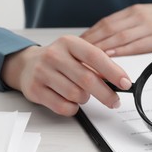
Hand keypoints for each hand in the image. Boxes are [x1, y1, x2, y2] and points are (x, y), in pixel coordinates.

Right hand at [1, 35, 131, 115]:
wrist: (26, 64)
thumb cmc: (59, 60)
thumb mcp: (77, 54)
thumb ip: (97, 64)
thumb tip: (120, 80)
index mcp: (69, 43)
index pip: (96, 57)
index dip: (113, 71)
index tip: (125, 83)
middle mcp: (54, 55)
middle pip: (87, 79)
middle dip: (105, 94)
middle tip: (115, 101)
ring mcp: (42, 73)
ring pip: (76, 95)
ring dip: (84, 99)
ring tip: (82, 94)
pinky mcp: (35, 90)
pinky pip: (63, 106)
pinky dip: (72, 108)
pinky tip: (70, 101)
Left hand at [80, 2, 151, 55]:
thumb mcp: (146, 16)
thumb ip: (128, 24)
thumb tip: (108, 38)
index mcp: (133, 11)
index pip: (105, 23)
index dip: (90, 34)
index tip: (77, 44)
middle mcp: (138, 17)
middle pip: (108, 30)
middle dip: (91, 43)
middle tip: (77, 54)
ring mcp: (148, 27)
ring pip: (119, 38)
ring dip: (102, 48)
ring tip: (88, 58)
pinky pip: (136, 46)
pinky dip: (121, 52)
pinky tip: (111, 57)